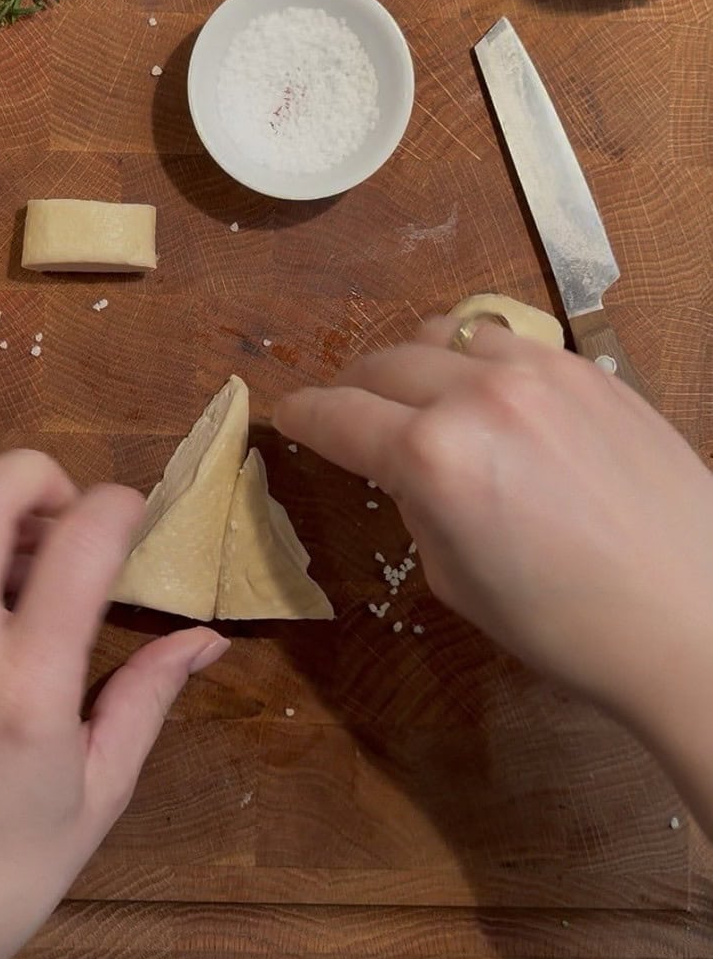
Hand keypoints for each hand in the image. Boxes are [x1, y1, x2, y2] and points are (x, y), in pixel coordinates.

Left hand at [0, 451, 228, 958]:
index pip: (76, 548)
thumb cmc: (7, 872)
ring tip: (31, 550)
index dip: (118, 507)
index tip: (138, 514)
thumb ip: (147, 696)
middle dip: (36, 473)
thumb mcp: (100, 791)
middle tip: (72, 508)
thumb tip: (204, 638)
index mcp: (27, 694)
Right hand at [275, 318, 712, 814]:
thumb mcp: (456, 579)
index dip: (301, 415)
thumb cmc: (570, 625)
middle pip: (382, 363)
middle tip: (349, 413)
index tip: (287, 414)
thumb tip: (407, 468)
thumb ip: (416, 504)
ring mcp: (540, 372)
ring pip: (443, 334)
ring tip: (419, 396)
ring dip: (415, 363)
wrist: (693, 618)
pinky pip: (507, 340)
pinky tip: (492, 397)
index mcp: (433, 458)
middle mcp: (479, 396)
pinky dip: (479, 360)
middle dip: (353, 388)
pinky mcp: (587, 369)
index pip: (338, 416)